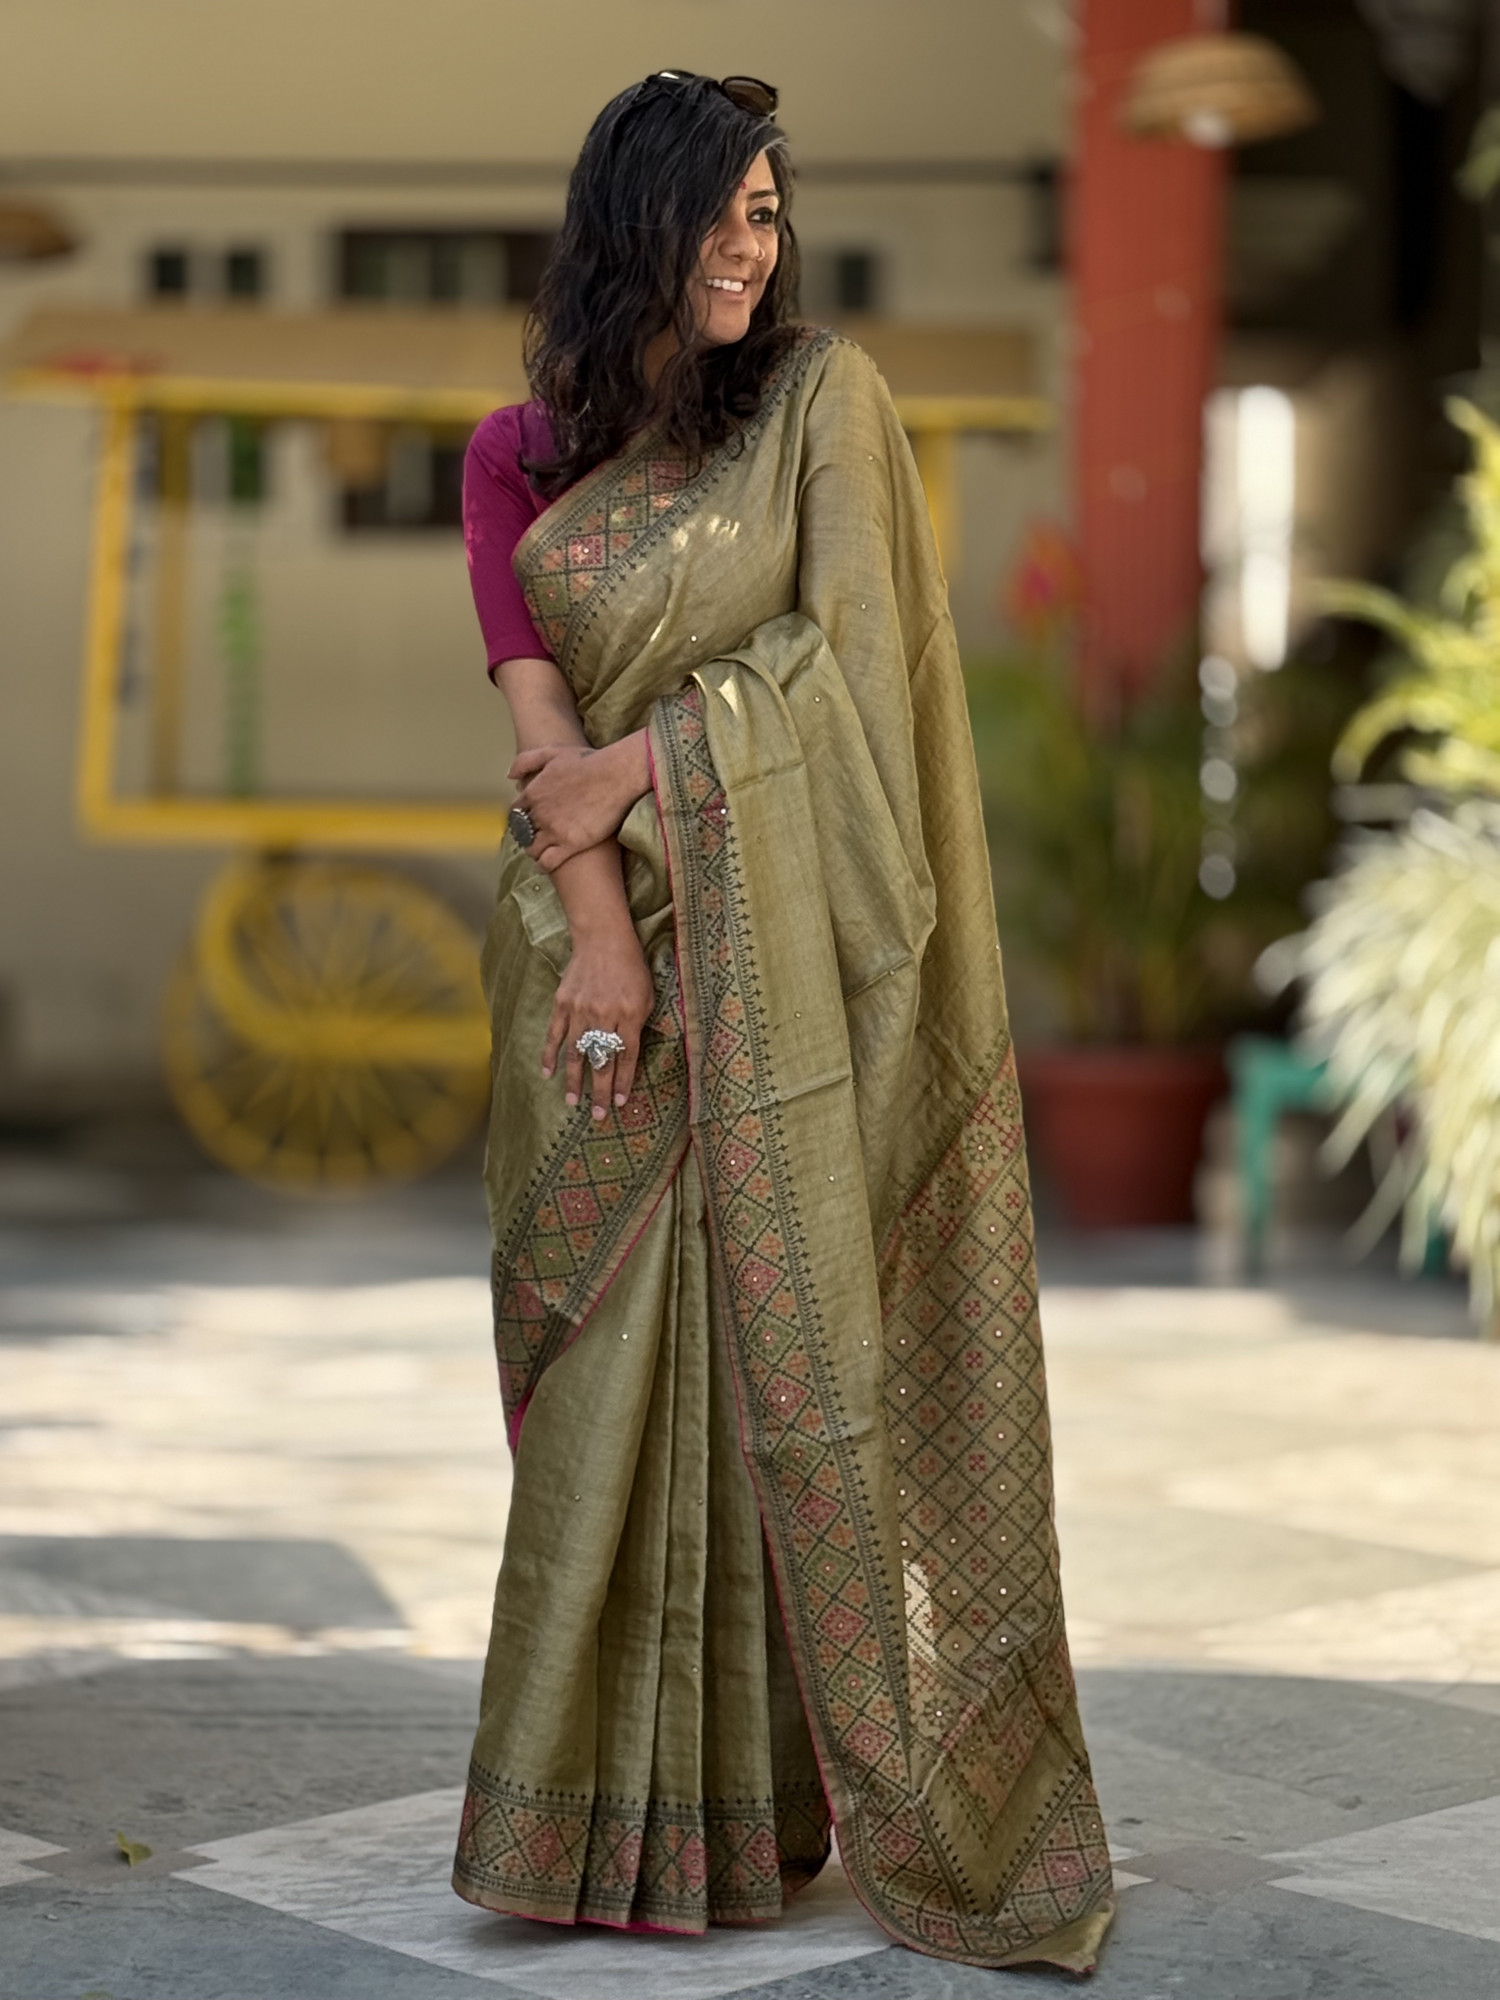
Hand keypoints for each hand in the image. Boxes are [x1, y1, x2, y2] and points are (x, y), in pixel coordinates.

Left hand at [511, 732, 650, 872]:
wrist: (617, 774)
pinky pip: (547, 862)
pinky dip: (543, 865)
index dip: (521, 816)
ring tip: (540, 852)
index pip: (516, 811)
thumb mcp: (553, 752)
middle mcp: (540, 813)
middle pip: (522, 831)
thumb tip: (510, 776)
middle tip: (535, 837)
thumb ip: (526, 761)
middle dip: (526, 835)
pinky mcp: (571, 843)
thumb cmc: (589, 761)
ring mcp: (554, 829)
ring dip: (533, 851)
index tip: (528, 820)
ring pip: (532, 848)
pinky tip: (545, 865)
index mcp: (533, 792)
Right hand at [542, 921, 653, 1119]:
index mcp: (631, 1014)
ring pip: (576, 1053)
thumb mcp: (648, 995)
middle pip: (602, 1061)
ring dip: (574, 1081)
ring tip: (572, 1103)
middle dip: (601, 1091)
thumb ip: (640, 1025)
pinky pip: (554, 1034)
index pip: (627, 1057)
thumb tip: (630, 1058)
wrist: (603, 939)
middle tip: (599, 1115)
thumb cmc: (631, 969)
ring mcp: (581, 1010)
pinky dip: (550, 1055)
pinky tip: (548, 1073)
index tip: (621, 1103)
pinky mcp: (562, 1004)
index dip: (624, 1082)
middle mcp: (605, 1015)